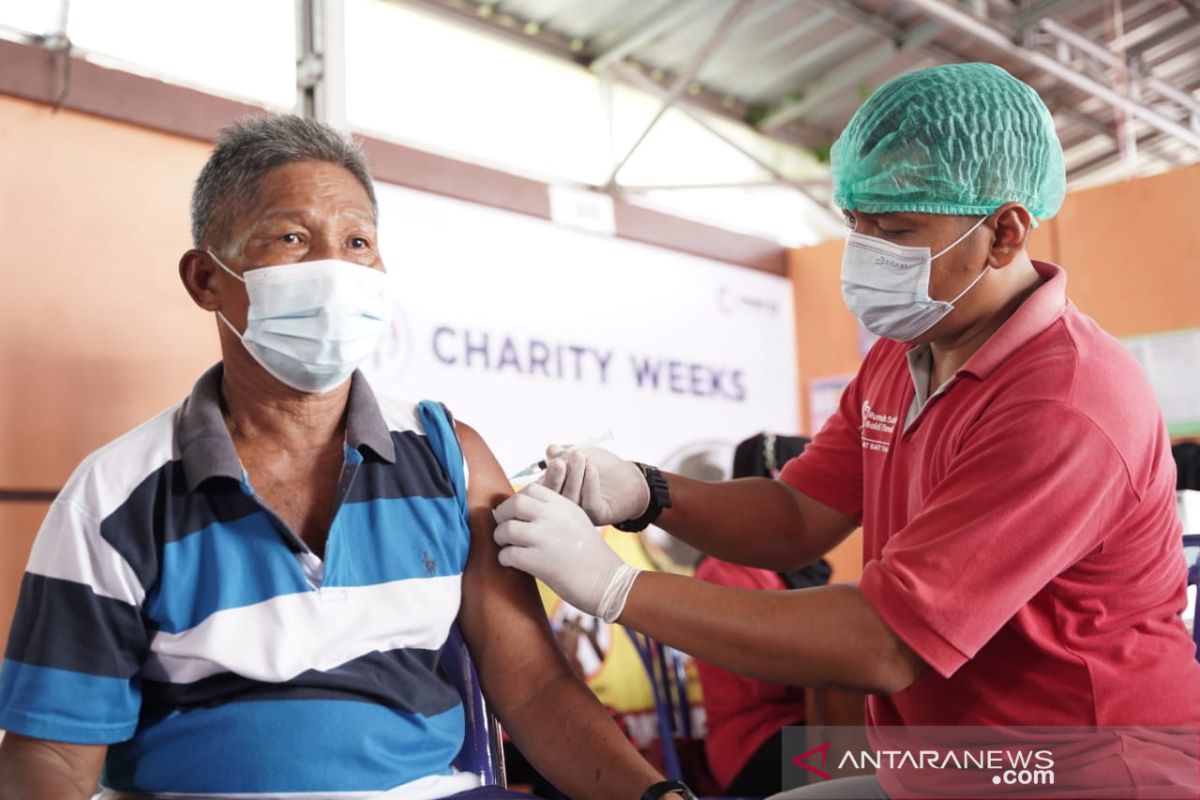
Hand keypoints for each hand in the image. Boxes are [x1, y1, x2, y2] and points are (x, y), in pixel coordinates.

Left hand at [493, 483, 639, 621]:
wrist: (608, 581)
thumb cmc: (590, 555)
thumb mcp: (577, 520)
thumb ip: (553, 511)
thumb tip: (519, 508)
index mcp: (564, 505)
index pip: (530, 489)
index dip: (516, 500)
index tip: (516, 514)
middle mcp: (554, 517)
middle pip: (514, 504)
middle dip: (502, 516)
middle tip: (504, 529)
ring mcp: (547, 538)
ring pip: (506, 529)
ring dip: (500, 539)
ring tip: (507, 547)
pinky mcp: (540, 562)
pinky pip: (508, 554)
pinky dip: (505, 559)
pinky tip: (512, 563)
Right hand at [538, 445, 649, 526]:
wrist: (630, 477)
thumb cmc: (602, 466)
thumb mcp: (580, 454)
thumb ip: (563, 453)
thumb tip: (550, 450)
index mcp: (555, 494)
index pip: (543, 490)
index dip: (546, 475)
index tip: (553, 458)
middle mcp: (564, 509)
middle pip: (553, 497)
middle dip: (555, 477)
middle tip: (559, 462)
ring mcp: (581, 515)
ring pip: (571, 499)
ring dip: (574, 477)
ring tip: (578, 457)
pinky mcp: (599, 516)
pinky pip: (590, 503)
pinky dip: (590, 485)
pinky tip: (591, 469)